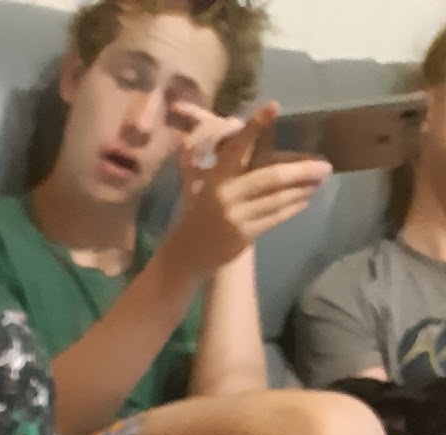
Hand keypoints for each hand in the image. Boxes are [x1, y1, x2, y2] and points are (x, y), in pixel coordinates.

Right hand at [164, 103, 330, 279]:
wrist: (188, 250)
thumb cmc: (204, 209)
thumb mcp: (211, 182)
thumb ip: (234, 161)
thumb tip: (265, 131)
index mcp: (217, 176)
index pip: (238, 146)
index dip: (255, 126)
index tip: (274, 106)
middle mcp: (227, 194)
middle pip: (271, 178)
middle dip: (301, 170)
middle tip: (325, 165)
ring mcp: (236, 217)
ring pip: (279, 198)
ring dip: (304, 188)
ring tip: (320, 179)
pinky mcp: (244, 235)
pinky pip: (276, 217)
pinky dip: (294, 206)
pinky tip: (305, 198)